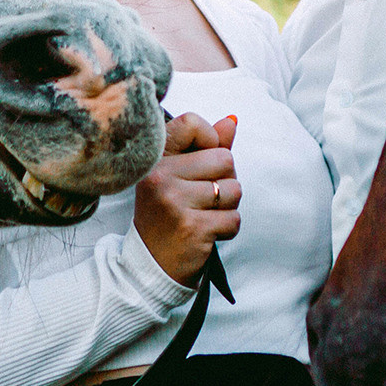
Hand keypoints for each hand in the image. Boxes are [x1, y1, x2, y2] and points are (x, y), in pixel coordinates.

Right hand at [133, 112, 239, 284]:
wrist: (151, 265)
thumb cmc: (168, 215)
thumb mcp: (178, 176)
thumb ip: (206, 146)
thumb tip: (232, 121)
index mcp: (154, 158)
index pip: (193, 123)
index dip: (211, 140)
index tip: (201, 163)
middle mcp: (159, 176)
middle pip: (224, 158)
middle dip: (224, 180)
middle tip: (201, 199)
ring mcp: (174, 201)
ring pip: (234, 189)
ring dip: (227, 206)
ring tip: (203, 216)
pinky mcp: (192, 227)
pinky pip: (233, 218)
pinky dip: (227, 228)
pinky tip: (206, 233)